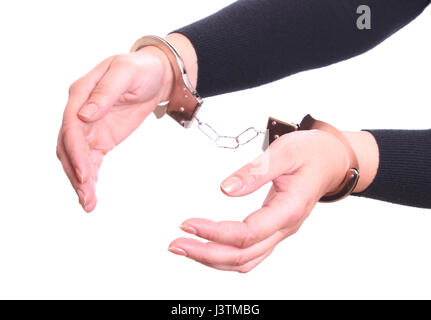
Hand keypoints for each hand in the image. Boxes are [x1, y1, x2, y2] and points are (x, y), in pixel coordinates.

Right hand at [56, 46, 172, 211]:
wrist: (157, 75)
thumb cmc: (141, 69)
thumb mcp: (125, 73)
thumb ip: (105, 93)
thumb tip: (84, 115)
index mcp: (81, 93)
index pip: (71, 126)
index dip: (76, 151)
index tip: (85, 173)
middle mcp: (80, 112)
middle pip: (69, 146)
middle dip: (75, 173)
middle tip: (86, 196)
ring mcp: (90, 127)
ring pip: (77, 157)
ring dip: (80, 180)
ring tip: (88, 203)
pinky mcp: (101, 138)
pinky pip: (91, 160)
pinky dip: (89, 177)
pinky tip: (91, 194)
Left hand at [168, 129, 377, 272]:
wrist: (332, 160)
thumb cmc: (311, 153)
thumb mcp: (285, 152)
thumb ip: (256, 171)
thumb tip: (225, 189)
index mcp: (289, 210)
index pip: (247, 234)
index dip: (214, 232)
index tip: (186, 223)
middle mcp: (285, 228)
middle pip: (243, 256)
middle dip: (206, 254)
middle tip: (175, 244)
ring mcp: (280, 232)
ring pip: (246, 261)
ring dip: (213, 259)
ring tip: (184, 247)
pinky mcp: (275, 230)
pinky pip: (250, 254)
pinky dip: (226, 256)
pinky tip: (208, 247)